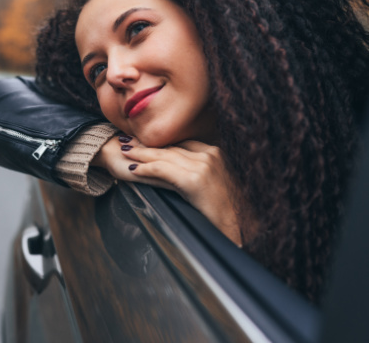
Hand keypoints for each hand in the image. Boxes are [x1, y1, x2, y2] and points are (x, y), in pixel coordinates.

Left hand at [92, 135, 241, 245]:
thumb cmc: (232, 212)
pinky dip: (147, 169)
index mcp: (217, 153)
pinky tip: (134, 169)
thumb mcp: (218, 185)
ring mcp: (203, 166)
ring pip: (165, 156)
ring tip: (125, 152)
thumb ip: (202, 174)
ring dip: (141, 154)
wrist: (243, 227)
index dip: (162, 144)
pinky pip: (163, 170)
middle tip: (128, 141)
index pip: (182, 144)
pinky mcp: (195, 180)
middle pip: (171, 147)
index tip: (146, 142)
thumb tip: (183, 175)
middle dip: (148, 145)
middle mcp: (210, 155)